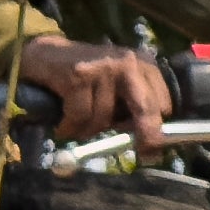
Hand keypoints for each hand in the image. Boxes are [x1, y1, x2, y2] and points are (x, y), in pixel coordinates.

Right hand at [22, 33, 169, 139]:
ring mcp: (104, 67)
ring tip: (76, 127)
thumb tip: (150, 144)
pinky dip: (69, 127)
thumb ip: (133, 108)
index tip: (153, 148)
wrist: (45, 55)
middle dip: (146, 136)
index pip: (163, 103)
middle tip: (144, 154)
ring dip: (88, 131)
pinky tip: (63, 124)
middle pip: (146, 109)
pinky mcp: (79, 75)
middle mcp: (128, 63)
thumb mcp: (117, 87)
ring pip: (105, 118)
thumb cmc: (86, 79)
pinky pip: (80, 116)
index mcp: (145, 66)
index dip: (159, 130)